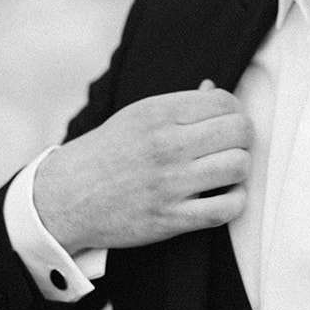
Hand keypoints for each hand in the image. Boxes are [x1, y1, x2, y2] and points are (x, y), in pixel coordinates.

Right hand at [33, 80, 251, 252]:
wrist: (67, 198)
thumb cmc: (108, 153)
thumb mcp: (136, 117)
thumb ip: (178, 104)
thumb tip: (214, 89)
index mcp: (157, 114)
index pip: (224, 102)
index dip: (234, 112)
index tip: (224, 123)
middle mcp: (165, 145)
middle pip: (239, 131)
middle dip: (242, 138)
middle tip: (229, 147)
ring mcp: (169, 183)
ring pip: (239, 166)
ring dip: (239, 169)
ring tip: (225, 171)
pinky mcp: (171, 219)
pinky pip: (227, 208)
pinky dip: (235, 201)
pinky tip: (223, 196)